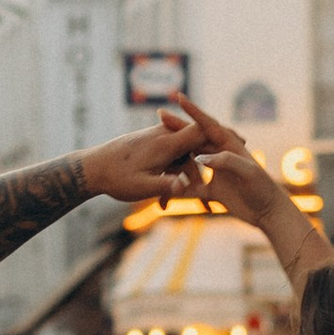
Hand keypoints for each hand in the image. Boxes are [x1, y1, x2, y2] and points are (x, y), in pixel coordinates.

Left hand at [80, 105, 227, 206]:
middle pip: (197, 140)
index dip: (221, 133)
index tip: (241, 139)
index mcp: (166, 144)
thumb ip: (166, 187)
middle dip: (216, 156)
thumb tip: (185, 189)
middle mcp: (164, 137)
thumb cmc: (116, 178)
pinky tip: (177, 197)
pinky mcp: (152, 146)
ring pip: (186, 153)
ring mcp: (157, 140)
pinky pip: (174, 156)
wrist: (91, 168)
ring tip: (204, 204)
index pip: (199, 130)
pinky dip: (180, 173)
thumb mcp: (141, 187)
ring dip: (193, 175)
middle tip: (237, 158)